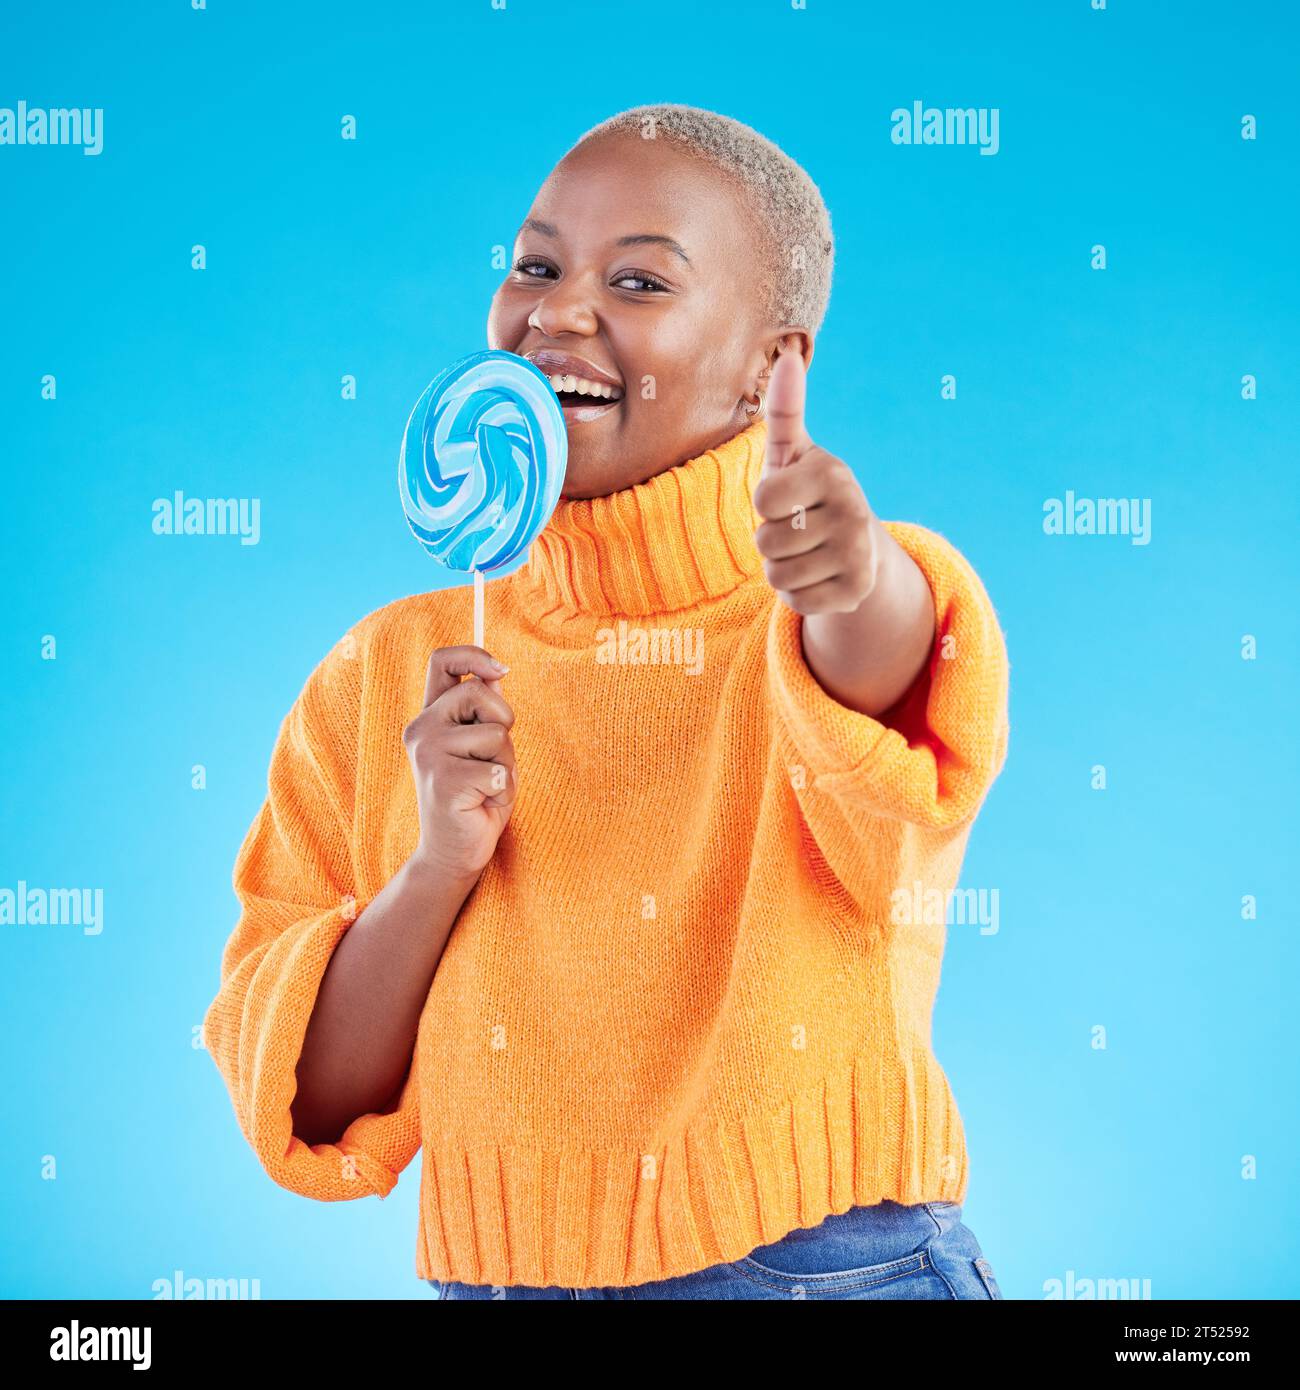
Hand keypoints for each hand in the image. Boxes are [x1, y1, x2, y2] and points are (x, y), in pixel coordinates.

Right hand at [402, 646, 516, 880]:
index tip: (501, 670)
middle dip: (503, 722)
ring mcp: (428, 754)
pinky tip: (483, 804)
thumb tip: (497, 675)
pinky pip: (498, 771)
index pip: (442, 661)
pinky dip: (503, 790)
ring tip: (487, 786)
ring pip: (495, 733)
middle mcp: (422, 729)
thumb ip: (485, 713)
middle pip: (479, 692)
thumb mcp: (485, 747)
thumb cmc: (477, 796)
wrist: (454, 852)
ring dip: (506, 763)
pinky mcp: (443, 781)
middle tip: (493, 759)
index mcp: (430, 715)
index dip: (474, 655)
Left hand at [752, 349, 879, 615]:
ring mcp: (859, 554)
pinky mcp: (858, 591)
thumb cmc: (807, 493)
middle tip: (798, 530)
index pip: (763, 501)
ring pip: (777, 576)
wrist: (856, 546)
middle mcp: (854, 512)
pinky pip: (797, 602)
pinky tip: (818, 577)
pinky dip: (799, 595)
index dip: (765, 505)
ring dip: (782, 569)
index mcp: (833, 473)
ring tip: (806, 553)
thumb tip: (787, 356)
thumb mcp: (792, 454)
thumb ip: (784, 410)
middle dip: (771, 541)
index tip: (788, 499)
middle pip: (766, 542)